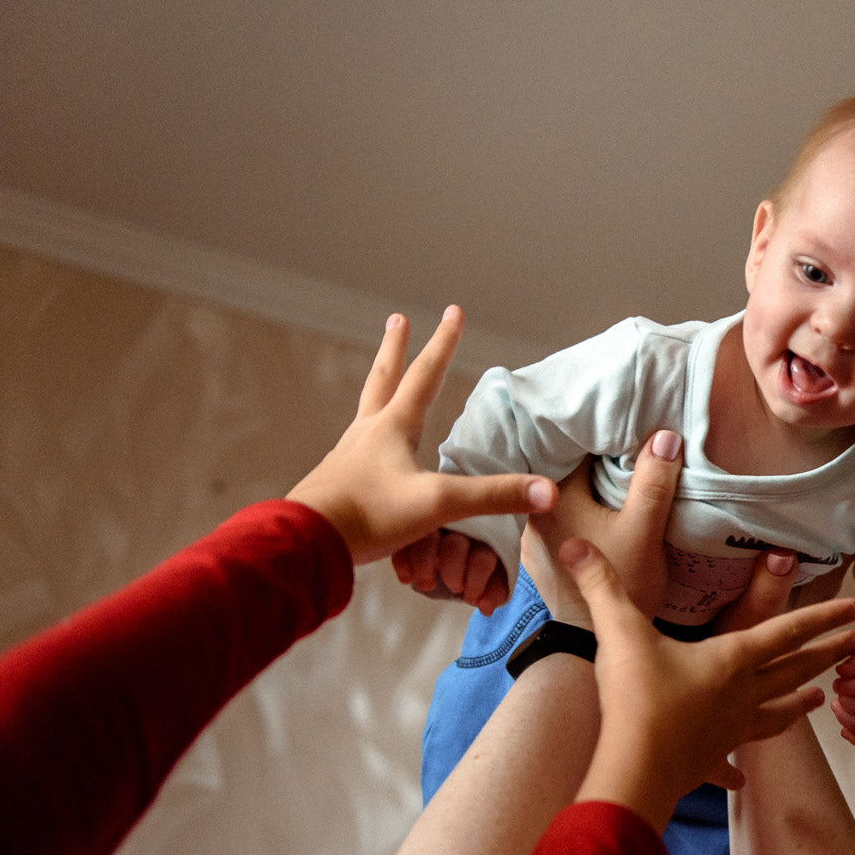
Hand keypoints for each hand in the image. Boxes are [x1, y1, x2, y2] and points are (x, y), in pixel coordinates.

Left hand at [288, 308, 553, 571]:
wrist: (306, 543)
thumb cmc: (370, 516)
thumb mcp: (439, 504)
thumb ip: (494, 496)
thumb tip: (548, 492)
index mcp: (392, 427)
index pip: (424, 375)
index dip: (443, 343)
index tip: (453, 311)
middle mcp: (366, 433)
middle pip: (383, 379)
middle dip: (395, 348)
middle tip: (397, 319)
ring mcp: (347, 457)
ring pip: (367, 412)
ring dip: (380, 391)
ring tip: (385, 386)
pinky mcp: (336, 484)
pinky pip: (358, 450)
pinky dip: (370, 437)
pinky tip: (370, 452)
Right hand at [390, 530, 508, 613]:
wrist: (459, 550)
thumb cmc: (478, 565)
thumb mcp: (492, 578)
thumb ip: (493, 591)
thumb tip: (485, 607)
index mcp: (487, 539)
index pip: (482, 557)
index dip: (476, 581)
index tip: (470, 598)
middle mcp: (462, 526)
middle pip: (454, 545)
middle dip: (452, 572)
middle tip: (453, 587)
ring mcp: (436, 524)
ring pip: (427, 538)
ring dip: (424, 565)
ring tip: (425, 586)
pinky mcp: (413, 528)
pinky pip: (404, 540)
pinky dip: (403, 561)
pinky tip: (406, 579)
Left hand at [530, 435, 681, 617]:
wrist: (592, 642)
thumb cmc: (621, 583)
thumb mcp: (645, 529)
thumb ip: (654, 482)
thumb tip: (665, 436)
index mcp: (550, 498)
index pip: (573, 446)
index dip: (603, 435)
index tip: (629, 426)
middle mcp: (531, 513)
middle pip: (565, 470)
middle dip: (594, 457)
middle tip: (627, 443)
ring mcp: (532, 537)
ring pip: (562, 495)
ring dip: (586, 485)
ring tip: (616, 472)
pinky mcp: (540, 556)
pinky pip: (560, 517)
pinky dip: (579, 508)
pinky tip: (600, 510)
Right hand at [565, 537, 854, 829]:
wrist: (633, 769)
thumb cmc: (637, 698)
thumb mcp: (620, 630)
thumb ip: (602, 584)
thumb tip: (575, 542)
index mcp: (731, 660)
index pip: (788, 631)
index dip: (824, 617)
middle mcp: (741, 695)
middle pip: (794, 671)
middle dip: (828, 655)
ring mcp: (729, 731)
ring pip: (774, 715)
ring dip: (798, 705)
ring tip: (819, 702)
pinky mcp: (707, 760)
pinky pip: (729, 763)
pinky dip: (735, 771)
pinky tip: (741, 780)